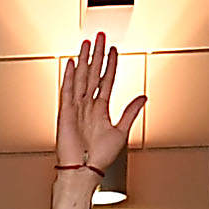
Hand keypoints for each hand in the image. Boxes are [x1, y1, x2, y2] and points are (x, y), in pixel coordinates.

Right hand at [55, 33, 144, 175]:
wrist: (84, 171)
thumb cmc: (99, 158)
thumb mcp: (122, 131)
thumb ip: (131, 112)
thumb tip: (143, 97)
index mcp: (100, 110)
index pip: (106, 80)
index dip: (110, 64)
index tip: (113, 50)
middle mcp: (87, 106)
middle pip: (93, 74)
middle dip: (97, 54)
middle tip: (100, 36)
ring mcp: (76, 108)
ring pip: (81, 78)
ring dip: (84, 60)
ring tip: (87, 43)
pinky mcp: (65, 113)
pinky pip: (67, 91)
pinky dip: (69, 76)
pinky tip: (71, 63)